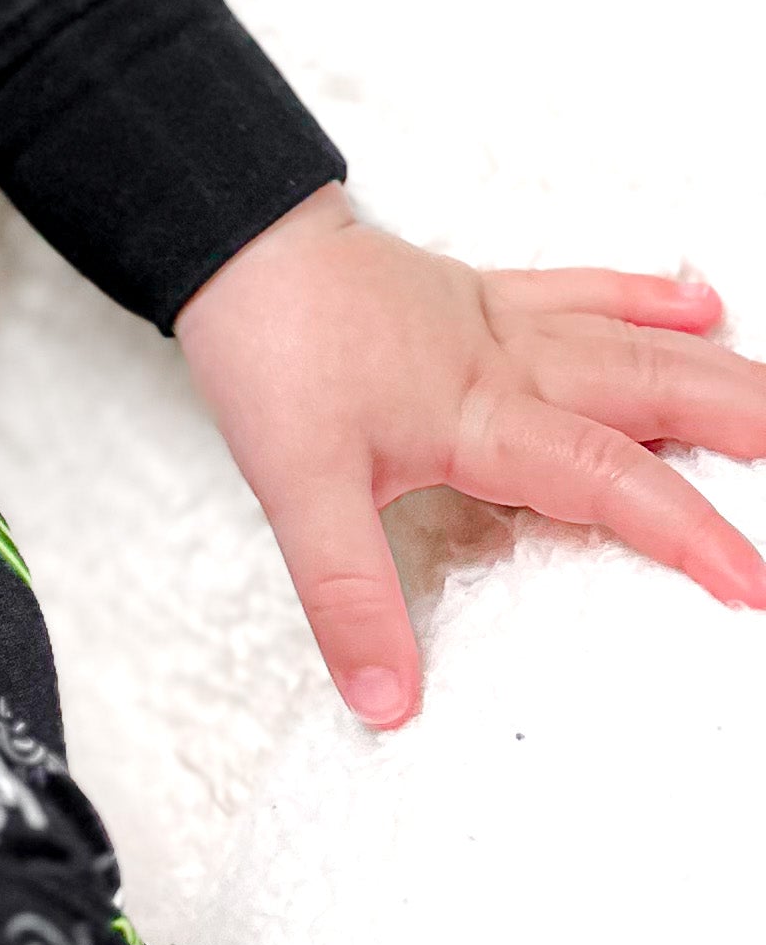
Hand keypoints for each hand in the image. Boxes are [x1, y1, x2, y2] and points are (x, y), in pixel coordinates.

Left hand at [176, 182, 765, 728]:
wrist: (231, 243)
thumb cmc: (268, 350)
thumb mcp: (296, 485)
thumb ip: (347, 596)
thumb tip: (385, 701)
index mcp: (481, 413)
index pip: (606, 479)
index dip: (684, 532)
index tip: (755, 584)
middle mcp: (511, 362)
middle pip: (648, 391)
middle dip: (741, 428)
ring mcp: (503, 322)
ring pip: (631, 341)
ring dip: (713, 368)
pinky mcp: (484, 298)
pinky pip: (581, 292)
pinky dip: (642, 294)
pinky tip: (698, 296)